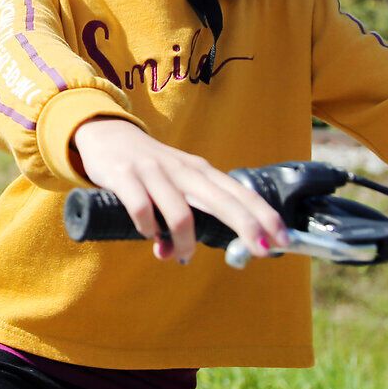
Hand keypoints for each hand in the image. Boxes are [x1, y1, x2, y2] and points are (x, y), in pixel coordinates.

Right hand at [72, 118, 290, 262]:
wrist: (105, 132)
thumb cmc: (147, 166)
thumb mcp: (175, 183)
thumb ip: (186, 217)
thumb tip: (184, 253)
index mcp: (200, 171)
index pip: (239, 194)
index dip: (263, 216)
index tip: (282, 240)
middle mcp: (183, 170)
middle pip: (223, 200)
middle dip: (247, 226)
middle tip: (261, 251)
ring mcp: (154, 172)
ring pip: (181, 213)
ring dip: (184, 242)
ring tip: (178, 256)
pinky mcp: (125, 176)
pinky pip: (142, 209)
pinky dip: (147, 229)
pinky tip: (147, 234)